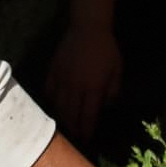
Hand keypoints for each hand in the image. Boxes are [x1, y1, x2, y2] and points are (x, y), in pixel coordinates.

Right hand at [45, 23, 122, 144]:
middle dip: (73, 128)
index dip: (86, 129)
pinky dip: (50, 101)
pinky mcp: (53, 72)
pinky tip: (53, 105)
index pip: (88, 115)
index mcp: (93, 88)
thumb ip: (113, 90)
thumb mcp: (117, 69)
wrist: (88, 27)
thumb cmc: (106, 49)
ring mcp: (62, 80)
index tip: (86, 138)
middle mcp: (76, 88)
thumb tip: (106, 106)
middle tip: (74, 136)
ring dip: (61, 118)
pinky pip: (48, 91)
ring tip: (64, 125)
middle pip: (71, 114)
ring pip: (58, 106)